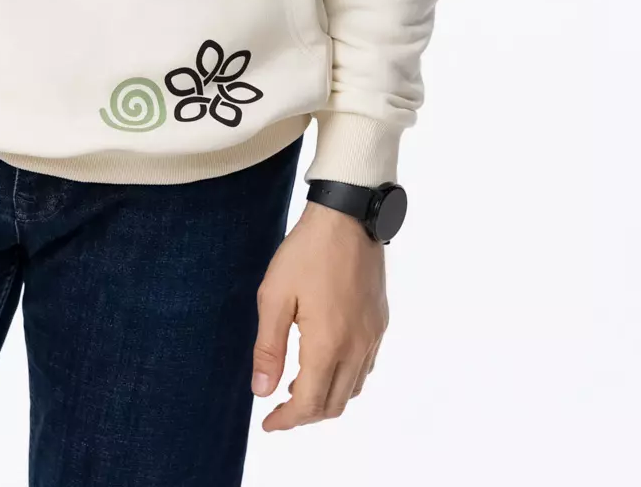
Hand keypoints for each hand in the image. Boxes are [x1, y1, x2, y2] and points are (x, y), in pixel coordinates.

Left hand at [251, 199, 388, 429]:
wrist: (348, 216)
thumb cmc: (306, 252)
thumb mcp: (274, 296)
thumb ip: (268, 347)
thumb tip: (261, 391)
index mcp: (328, 344)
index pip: (308, 403)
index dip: (286, 420)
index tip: (268, 423)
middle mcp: (356, 347)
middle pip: (333, 404)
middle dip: (305, 414)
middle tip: (279, 406)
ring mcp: (372, 336)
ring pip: (353, 389)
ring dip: (326, 398)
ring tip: (298, 384)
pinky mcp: (379, 322)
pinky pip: (366, 367)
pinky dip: (345, 378)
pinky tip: (326, 361)